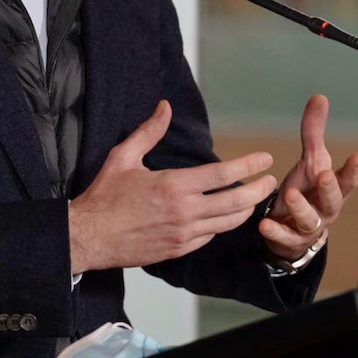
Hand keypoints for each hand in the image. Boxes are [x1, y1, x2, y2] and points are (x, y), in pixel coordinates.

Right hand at [68, 100, 277, 272]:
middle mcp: (183, 212)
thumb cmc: (104, 196)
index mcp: (173, 185)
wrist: (87, 237)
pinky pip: (210, 237)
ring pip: (227, 223)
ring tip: (256, 199)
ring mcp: (183, 234)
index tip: (265, 158)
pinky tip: (226, 216)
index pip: (223, 174)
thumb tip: (164, 107)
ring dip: (246, 210)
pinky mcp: (178, 250)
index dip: (249, 165)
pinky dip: (222, 225)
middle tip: (270, 180)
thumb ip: (148, 131)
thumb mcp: (124, 157)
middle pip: (236, 202)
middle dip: (259, 190)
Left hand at [260, 95, 357, 260]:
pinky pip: (285, 238)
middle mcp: (325, 209)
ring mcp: (309, 227)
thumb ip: (314, 132)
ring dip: (301, 208)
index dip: (353, 169)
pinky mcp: (290, 240)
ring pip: (310, 220)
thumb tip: (319, 97)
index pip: (348, 180)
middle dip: (330, 188)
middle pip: (333, 201)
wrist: (293, 229)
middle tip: (324, 174)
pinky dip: (276, 231)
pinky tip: (264, 223)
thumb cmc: (307, 190)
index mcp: (333, 189)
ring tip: (290, 193)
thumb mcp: (310, 161)